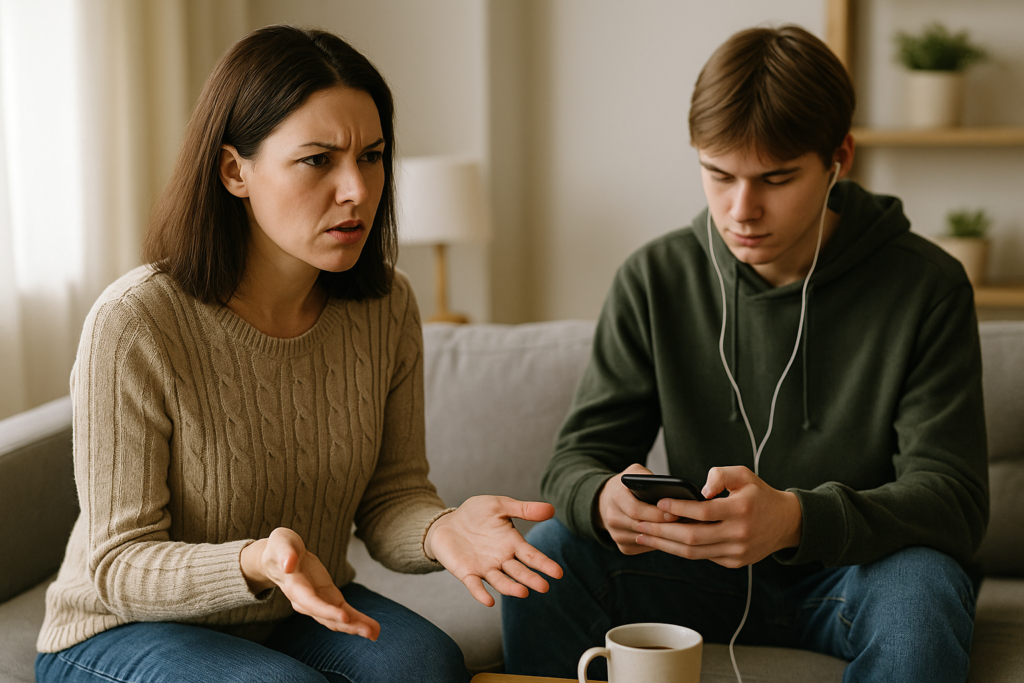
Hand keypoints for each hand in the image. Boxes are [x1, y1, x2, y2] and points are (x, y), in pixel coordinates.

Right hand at [240, 528, 380, 639]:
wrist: (279, 557)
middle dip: (348, 626)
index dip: (326, 611)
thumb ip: (285, 553)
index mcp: (295, 587)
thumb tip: (288, 564)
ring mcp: (318, 602)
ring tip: (374, 633)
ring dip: (355, 627)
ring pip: (337, 619)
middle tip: (369, 632)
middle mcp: (306, 601)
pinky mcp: (328, 599)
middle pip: (327, 617)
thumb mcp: (281, 543)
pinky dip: (357, 620)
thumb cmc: (280, 548)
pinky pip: (343, 612)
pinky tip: (371, 627)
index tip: (344, 617)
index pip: (311, 602)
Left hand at [423, 496, 563, 606]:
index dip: (544, 564)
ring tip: (522, 593)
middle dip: (531, 579)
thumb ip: (523, 509)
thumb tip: (551, 508)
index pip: (531, 556)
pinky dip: (481, 593)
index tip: (558, 573)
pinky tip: (488, 601)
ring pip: (500, 581)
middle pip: (519, 571)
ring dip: (510, 588)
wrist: (447, 522)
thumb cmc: (476, 514)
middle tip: (544, 587)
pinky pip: (475, 585)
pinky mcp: (467, 572)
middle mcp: (501, 559)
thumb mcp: (500, 506)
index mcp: (512, 543)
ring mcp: (485, 568)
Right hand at [596, 463, 680, 554]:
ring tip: (682, 530)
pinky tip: (670, 536)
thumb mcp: (635, 472)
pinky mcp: (623, 547)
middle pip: (642, 527)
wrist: (607, 500)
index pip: (636, 510)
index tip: (675, 513)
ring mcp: (616, 535)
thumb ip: (648, 476)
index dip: (657, 513)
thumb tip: (670, 489)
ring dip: (664, 537)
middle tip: (683, 524)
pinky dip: (659, 543)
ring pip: (646, 540)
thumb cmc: (627, 486)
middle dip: (664, 526)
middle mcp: (612, 518)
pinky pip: (646, 548)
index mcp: (615, 497)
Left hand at [634, 466, 801, 567]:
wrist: (787, 523)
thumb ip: (720, 475)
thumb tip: (699, 490)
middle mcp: (739, 534)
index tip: (658, 504)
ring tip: (644, 536)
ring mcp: (737, 552)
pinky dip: (682, 550)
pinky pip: (703, 557)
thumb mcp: (744, 474)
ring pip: (694, 552)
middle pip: (692, 537)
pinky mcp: (734, 562)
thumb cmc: (759, 495)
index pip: (702, 512)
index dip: (677, 509)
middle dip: (662, 532)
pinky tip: (665, 542)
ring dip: (666, 545)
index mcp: (741, 510)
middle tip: (639, 525)